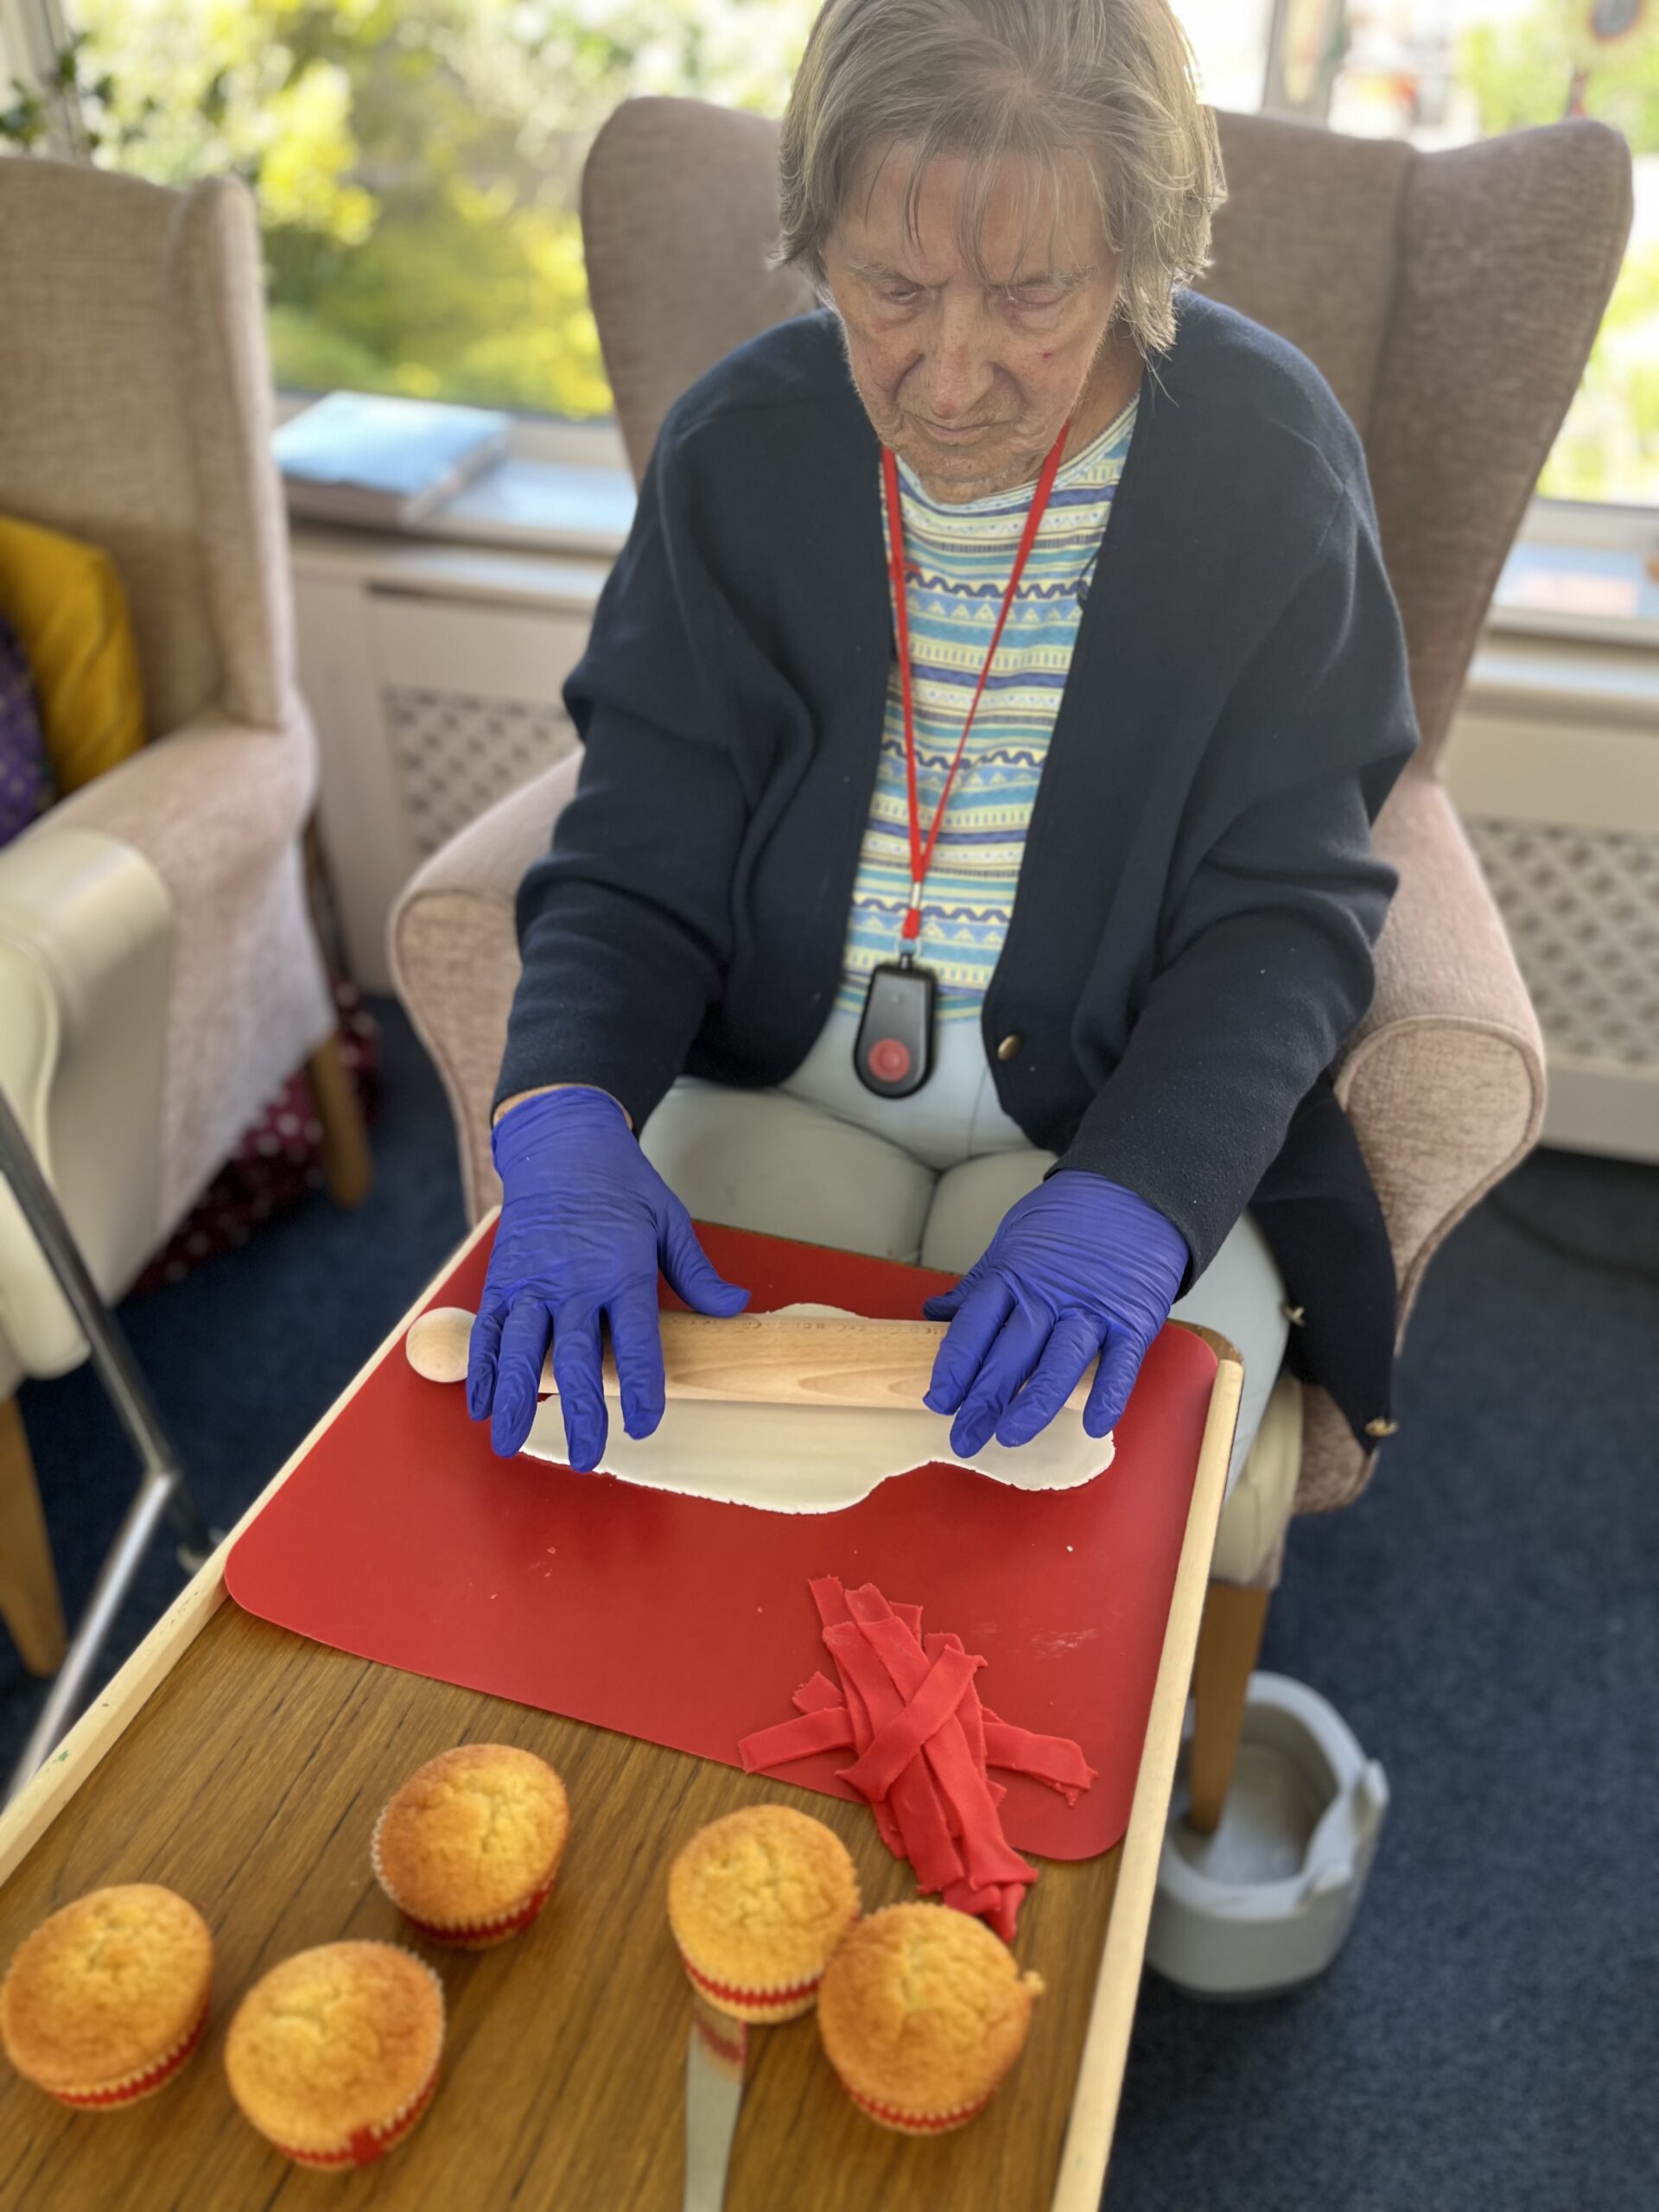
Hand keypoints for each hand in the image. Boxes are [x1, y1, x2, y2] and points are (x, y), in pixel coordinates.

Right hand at [467, 1088, 748, 1462]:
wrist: (560, 1143)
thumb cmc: (622, 1183)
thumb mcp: (669, 1218)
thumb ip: (696, 1271)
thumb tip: (735, 1308)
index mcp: (621, 1268)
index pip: (634, 1341)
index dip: (639, 1387)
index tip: (645, 1424)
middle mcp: (572, 1280)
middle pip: (573, 1358)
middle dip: (578, 1412)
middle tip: (585, 1458)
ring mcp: (530, 1281)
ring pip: (519, 1350)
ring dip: (515, 1399)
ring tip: (511, 1443)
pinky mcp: (501, 1279)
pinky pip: (488, 1330)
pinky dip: (482, 1370)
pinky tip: (482, 1405)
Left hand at [922, 1172, 1187, 1454]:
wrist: (1133, 1192)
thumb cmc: (1067, 1218)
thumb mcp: (1012, 1241)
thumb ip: (978, 1284)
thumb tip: (934, 1312)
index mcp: (1013, 1275)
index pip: (975, 1327)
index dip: (955, 1366)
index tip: (939, 1400)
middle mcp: (1050, 1295)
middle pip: (1010, 1353)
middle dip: (984, 1399)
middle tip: (965, 1436)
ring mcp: (1093, 1309)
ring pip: (1060, 1362)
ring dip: (1035, 1402)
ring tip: (1011, 1436)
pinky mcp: (1133, 1319)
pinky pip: (1120, 1364)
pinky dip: (1108, 1395)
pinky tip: (1093, 1425)